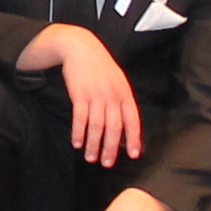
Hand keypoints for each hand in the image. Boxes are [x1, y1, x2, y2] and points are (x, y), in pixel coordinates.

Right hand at [42, 27, 142, 166]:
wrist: (79, 47)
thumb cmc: (99, 66)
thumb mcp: (116, 80)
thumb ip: (121, 100)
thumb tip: (124, 124)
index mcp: (124, 93)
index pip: (132, 120)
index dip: (134, 139)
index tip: (133, 155)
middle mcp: (112, 96)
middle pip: (114, 128)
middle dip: (110, 148)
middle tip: (106, 163)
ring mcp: (96, 95)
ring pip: (96, 126)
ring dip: (93, 144)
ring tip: (90, 157)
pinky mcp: (79, 95)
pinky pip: (80, 119)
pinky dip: (78, 133)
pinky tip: (76, 142)